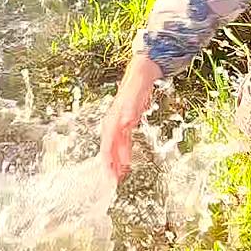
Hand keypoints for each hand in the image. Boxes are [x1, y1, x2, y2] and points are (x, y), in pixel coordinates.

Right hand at [98, 56, 162, 180]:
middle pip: (109, 146)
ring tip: (118, 178)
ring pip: (116, 146)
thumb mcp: (138, 88)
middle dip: (109, 164)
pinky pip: (123, 141)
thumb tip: (126, 122)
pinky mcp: (127, 121)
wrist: (143, 68)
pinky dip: (123, 154)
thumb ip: (132, 105)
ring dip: (116, 162)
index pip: (108, 140)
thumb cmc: (140, 78)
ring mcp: (120, 121)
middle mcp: (115, 119)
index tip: (109, 171)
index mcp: (116, 114)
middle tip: (112, 181)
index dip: (108, 157)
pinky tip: (126, 163)